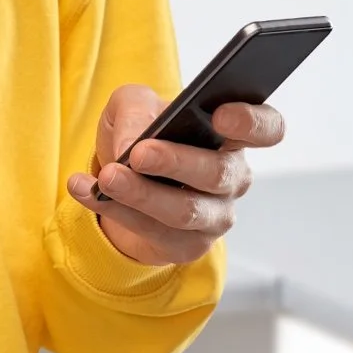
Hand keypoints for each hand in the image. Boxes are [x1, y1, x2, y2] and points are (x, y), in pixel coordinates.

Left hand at [65, 85, 285, 265]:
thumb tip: (133, 143)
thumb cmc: (141, 133)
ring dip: (142, 195)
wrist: (120, 179)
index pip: (266, 127)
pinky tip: (86, 191)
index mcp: (232, 135)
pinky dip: (116, 212)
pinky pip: (154, 233)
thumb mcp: (132, 105)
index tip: (220, 115)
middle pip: (218, 173)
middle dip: (176, 162)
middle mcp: (233, 177)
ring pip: (185, 211)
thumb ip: (136, 110)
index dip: (251, 122)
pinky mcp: (187, 246)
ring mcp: (215, 216)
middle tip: (138, 154)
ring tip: (108, 178)